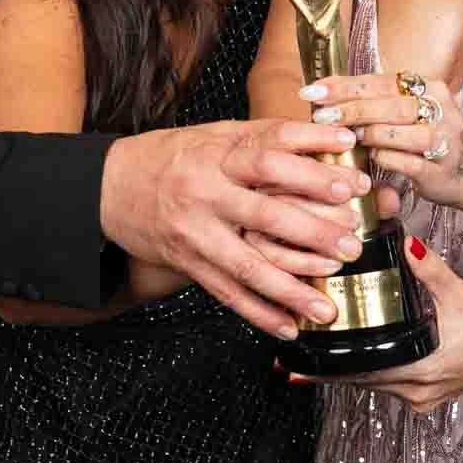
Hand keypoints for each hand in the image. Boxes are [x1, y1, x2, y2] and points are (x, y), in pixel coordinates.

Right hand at [99, 120, 370, 337]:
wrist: (110, 185)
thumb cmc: (171, 156)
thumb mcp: (214, 135)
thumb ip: (263, 138)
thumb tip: (327, 135)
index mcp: (217, 155)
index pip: (272, 156)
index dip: (314, 167)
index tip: (352, 181)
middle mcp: (206, 193)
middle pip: (266, 214)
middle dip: (314, 233)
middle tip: (352, 246)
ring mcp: (195, 233)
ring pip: (248, 265)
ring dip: (291, 290)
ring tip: (327, 306)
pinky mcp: (187, 263)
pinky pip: (227, 293)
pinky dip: (258, 313)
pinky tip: (289, 327)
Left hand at [302, 73, 462, 210]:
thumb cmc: (429, 137)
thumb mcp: (409, 112)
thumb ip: (376, 101)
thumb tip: (326, 95)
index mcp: (429, 88)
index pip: (381, 81)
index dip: (345, 86)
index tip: (315, 90)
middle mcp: (439, 110)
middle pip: (390, 105)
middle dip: (351, 109)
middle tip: (321, 115)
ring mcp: (442, 140)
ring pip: (398, 132)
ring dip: (367, 134)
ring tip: (344, 137)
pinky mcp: (439, 170)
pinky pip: (405, 163)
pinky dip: (384, 159)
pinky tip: (370, 158)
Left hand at [312, 235, 462, 410]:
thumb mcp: (457, 293)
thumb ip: (429, 269)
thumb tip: (405, 242)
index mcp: (420, 369)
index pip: (360, 374)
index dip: (326, 371)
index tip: (296, 367)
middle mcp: (416, 390)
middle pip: (359, 382)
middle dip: (326, 371)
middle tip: (290, 363)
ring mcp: (420, 397)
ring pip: (372, 386)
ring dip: (346, 374)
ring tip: (310, 363)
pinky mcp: (425, 396)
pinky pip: (387, 387)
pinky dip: (368, 374)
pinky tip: (351, 365)